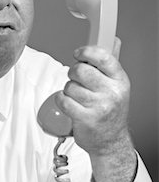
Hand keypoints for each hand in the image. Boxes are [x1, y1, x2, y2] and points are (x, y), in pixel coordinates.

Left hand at [55, 38, 136, 181]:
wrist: (110, 142)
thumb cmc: (110, 112)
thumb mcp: (116, 86)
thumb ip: (110, 64)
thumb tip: (111, 39)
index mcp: (120, 81)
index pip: (104, 57)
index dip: (87, 51)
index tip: (79, 53)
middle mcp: (112, 93)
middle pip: (81, 70)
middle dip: (73, 74)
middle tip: (77, 81)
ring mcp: (100, 107)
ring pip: (70, 86)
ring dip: (68, 91)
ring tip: (78, 99)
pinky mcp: (86, 119)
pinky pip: (63, 100)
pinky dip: (61, 100)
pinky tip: (69, 104)